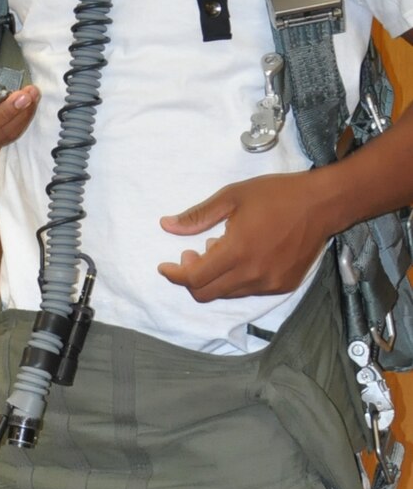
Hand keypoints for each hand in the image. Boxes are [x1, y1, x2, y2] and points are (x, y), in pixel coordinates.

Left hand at [158, 171, 332, 299]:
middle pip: (207, 293)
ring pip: (228, 293)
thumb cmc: (277, 195)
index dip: (174, 274)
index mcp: (237, 251)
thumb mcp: (232, 197)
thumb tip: (166, 225)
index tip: (165, 266)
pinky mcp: (283, 285)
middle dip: (191, 278)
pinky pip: (249, 291)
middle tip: (192, 254)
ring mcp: (270, 283)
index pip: (194, 278)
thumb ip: (197, 216)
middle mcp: (253, 274)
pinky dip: (237, 279)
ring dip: (215, 278)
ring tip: (220, 249)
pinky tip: (242, 256)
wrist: (323, 204)